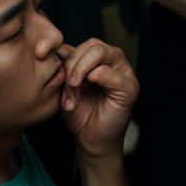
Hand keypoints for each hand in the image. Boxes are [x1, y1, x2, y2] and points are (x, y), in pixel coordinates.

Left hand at [60, 38, 138, 159]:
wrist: (91, 140)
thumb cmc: (80, 113)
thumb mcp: (67, 85)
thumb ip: (65, 66)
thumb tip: (55, 48)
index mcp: (101, 58)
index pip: (83, 45)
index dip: (65, 58)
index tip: (54, 78)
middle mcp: (115, 60)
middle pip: (92, 45)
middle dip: (72, 65)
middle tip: (65, 88)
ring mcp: (125, 72)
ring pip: (101, 53)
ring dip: (80, 72)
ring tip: (71, 95)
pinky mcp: (130, 87)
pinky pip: (110, 73)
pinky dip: (94, 80)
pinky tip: (82, 98)